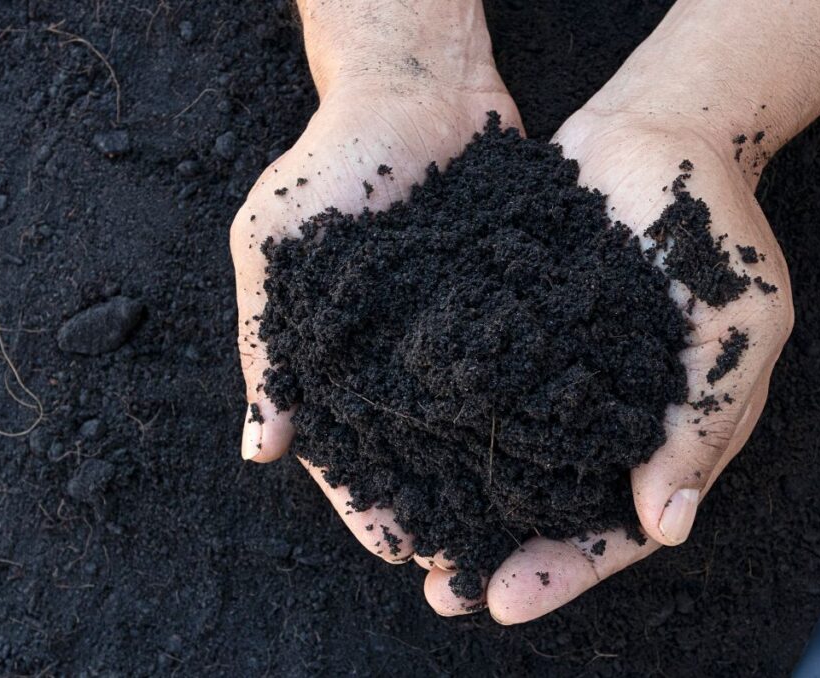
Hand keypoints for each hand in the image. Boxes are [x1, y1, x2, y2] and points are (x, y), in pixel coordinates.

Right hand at [230, 63, 521, 569]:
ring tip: (517, 524)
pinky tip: (559, 446)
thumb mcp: (275, 244)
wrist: (415, 88)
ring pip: (474, 424)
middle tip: (462, 559)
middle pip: (418, 453)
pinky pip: (524, 365)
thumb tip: (260, 448)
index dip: (366, 499)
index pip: (348, 448)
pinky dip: (535, 407)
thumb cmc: (332, 161)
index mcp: (339, 355)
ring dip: (489, 475)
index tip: (394, 544)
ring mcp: (462, 333)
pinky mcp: (513, 302)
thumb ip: (269, 342)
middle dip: (435, 505)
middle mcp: (403, 356)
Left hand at [422, 108, 793, 622]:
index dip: (570, 566)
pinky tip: (400, 449)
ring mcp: (559, 377)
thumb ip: (703, 422)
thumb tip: (666, 529)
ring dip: (464, 504)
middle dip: (503, 552)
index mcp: (674, 432)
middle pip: (556, 507)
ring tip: (409, 541)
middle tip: (444, 592)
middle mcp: (610, 419)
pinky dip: (448, 426)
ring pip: (510, 462)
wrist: (662, 129)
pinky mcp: (516, 334)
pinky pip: (482, 391)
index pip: (625, 525)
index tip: (509, 597)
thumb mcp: (739, 323)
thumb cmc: (716, 226)